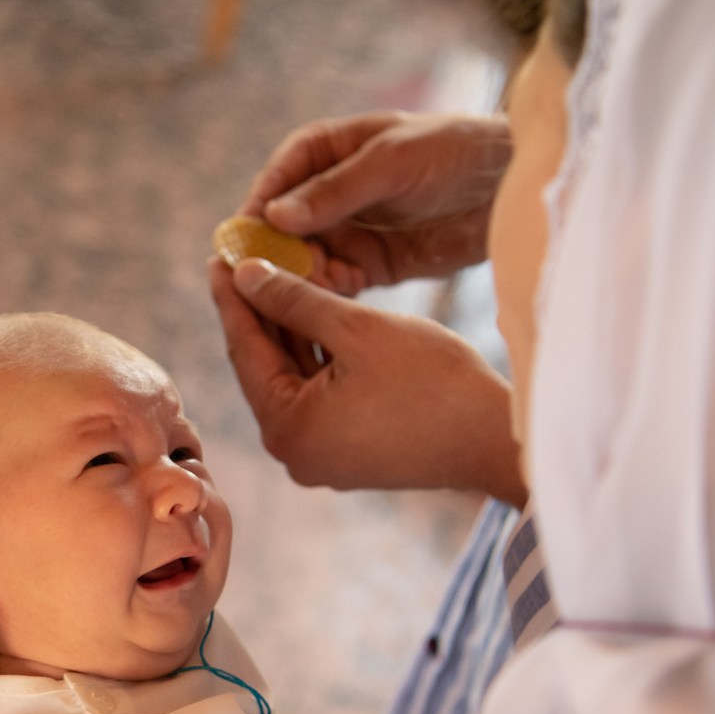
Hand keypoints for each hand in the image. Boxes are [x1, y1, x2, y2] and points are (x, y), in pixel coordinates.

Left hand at [215, 259, 525, 504]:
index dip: (232, 297)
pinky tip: (313, 312)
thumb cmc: (433, 383)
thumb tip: (243, 274)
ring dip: (289, 330)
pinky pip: (319, 395)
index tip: (217, 256)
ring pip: (293, 379)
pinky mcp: (348, 454)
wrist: (497, 440)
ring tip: (276, 275)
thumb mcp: (356, 328)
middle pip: (265, 367)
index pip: (245, 350)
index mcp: (287, 429)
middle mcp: (294, 453)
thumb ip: (294, 300)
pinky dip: (316, 356)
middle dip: (258, 312)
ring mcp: (322, 457)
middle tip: (241, 261)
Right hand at [243, 113, 511, 292]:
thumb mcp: (392, 163)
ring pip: (302, 260)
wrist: (510, 186)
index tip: (240, 240)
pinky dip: (326, 295)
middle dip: (271, 253)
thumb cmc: (454, 152)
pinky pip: (334, 285)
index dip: (256, 209)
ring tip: (300, 293)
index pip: (276, 179)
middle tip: (264, 280)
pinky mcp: (369, 267)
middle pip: (280, 227)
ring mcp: (347, 231)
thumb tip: (275, 215)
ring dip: (297, 278)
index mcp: (325, 151)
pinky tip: (326, 304)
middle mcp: (328, 193)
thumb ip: (336, 191)